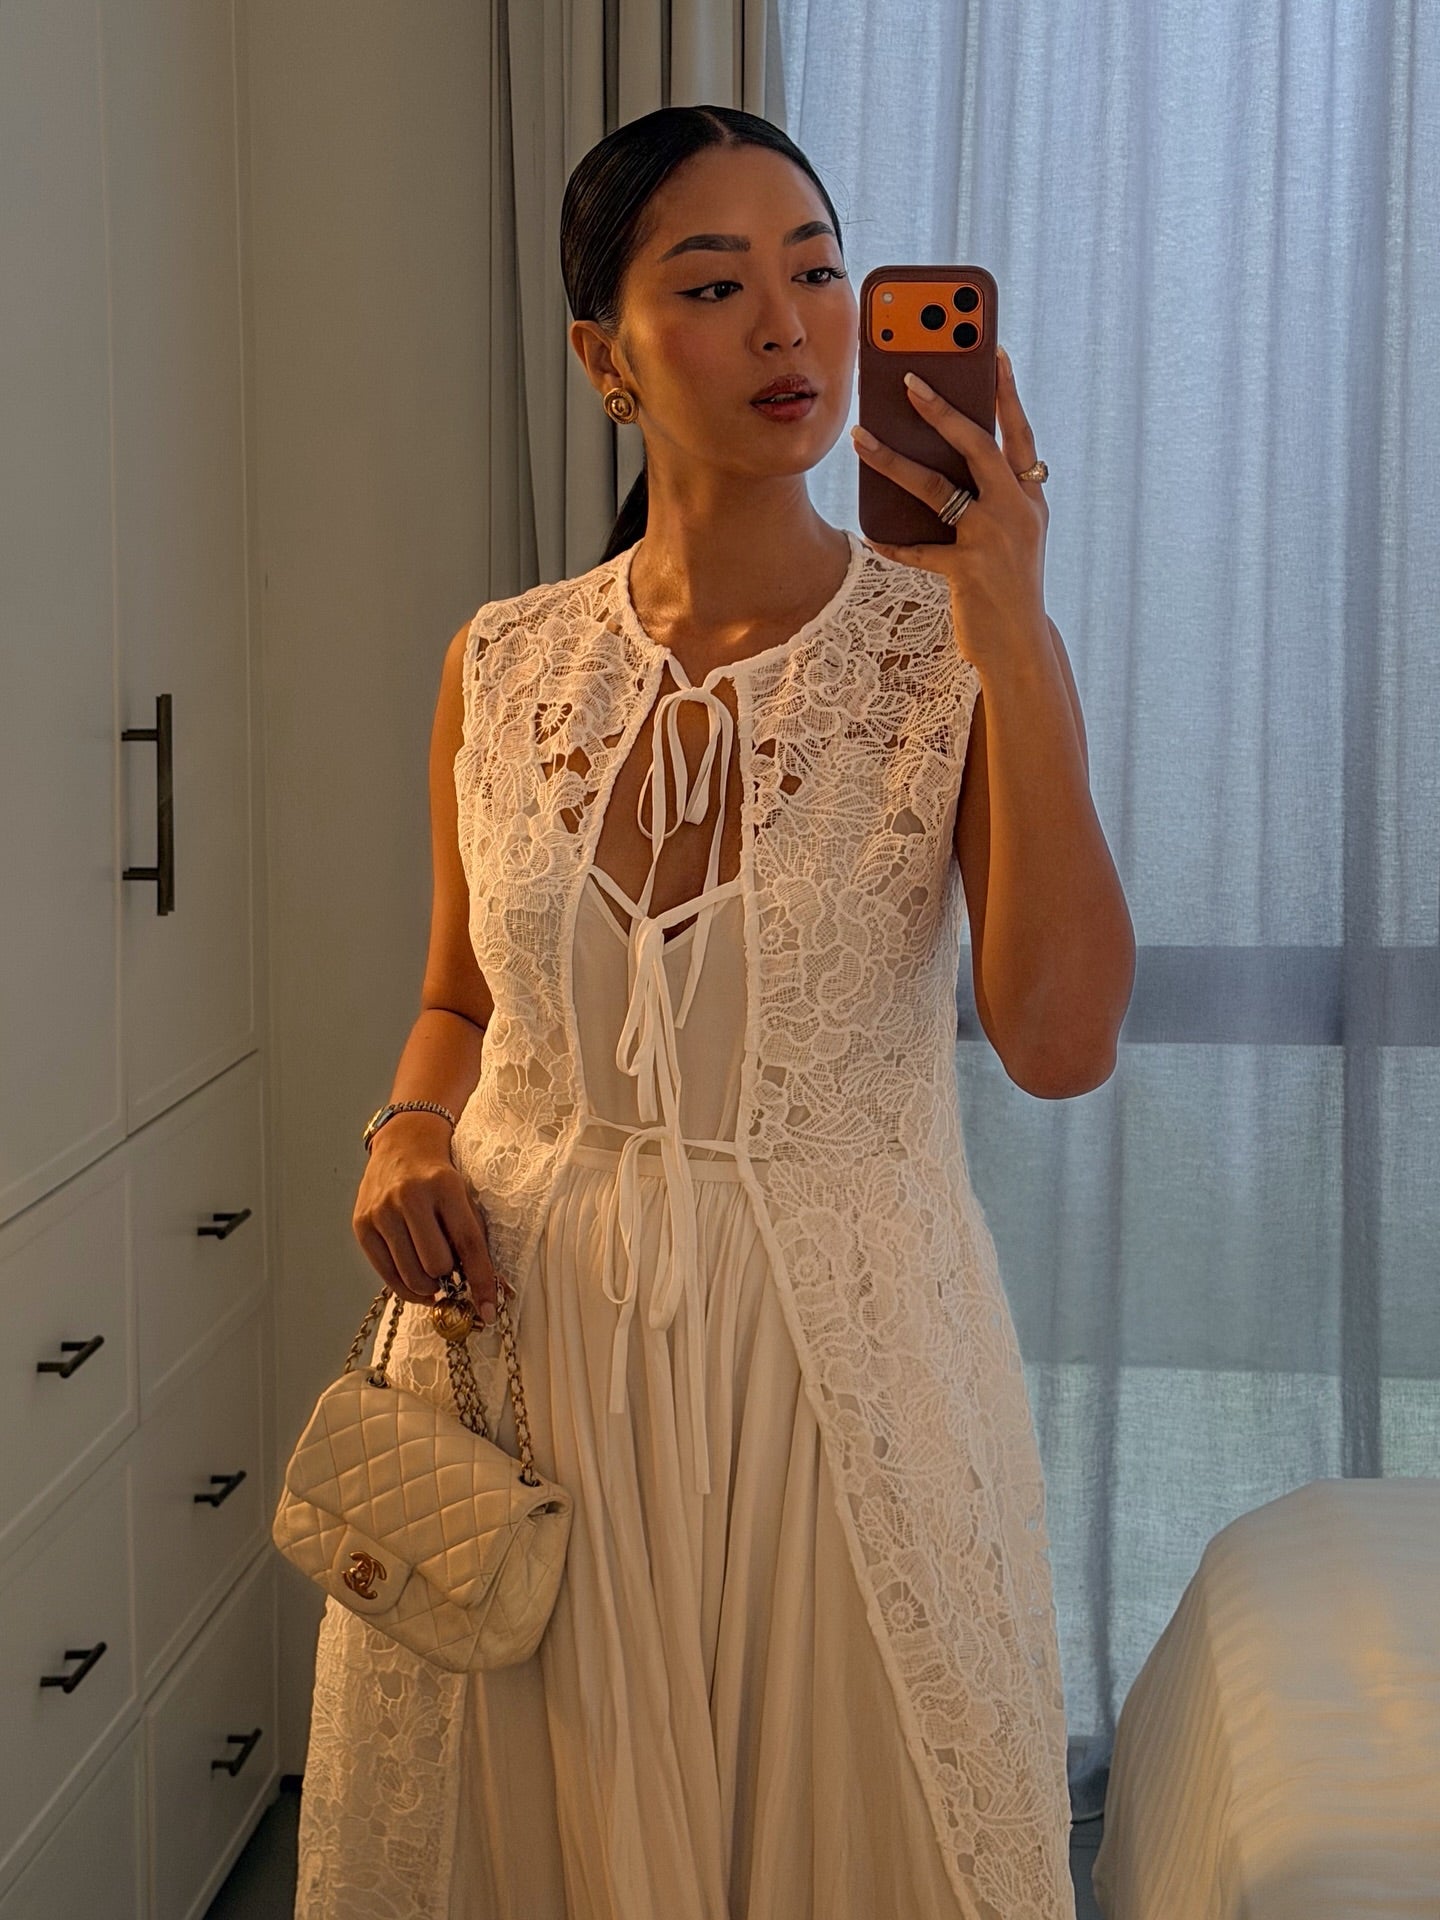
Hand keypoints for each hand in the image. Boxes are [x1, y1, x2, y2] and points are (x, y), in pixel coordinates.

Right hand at [352, 1114, 512, 1322]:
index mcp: (444, 1185)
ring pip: (411, 1275)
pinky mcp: (362, 1225)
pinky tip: (416, 1283)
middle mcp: (409, 1196)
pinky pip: (386, 1274)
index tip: (488, 1310)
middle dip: (449, 1279)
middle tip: (453, 1276)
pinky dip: (406, 1288)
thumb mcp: (464, 1196)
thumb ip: (473, 1238)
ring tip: (435, 1278)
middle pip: (436, 1264)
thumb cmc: (441, 1178)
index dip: (481, 1281)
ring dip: (429, 1287)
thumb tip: (484, 1290)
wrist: (403, 1145)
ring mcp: (381, 1210)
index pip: (467, 1243)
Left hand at [850, 342, 1050, 678]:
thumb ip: (990, 496)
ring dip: (893, 460)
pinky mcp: (968, 573)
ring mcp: (994, 541)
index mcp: (1031, 498)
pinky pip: (918, 549)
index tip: (994, 350)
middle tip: (908, 378)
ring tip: (860, 437)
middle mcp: (1018, 512)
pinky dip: (892, 542)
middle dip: (943, 410)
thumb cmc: (1007, 584)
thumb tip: (937, 455)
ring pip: (937, 488)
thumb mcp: (1010, 534)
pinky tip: (870, 534)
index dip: (1007, 392)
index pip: (1019, 434)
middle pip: (979, 447)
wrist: (1020, 646)